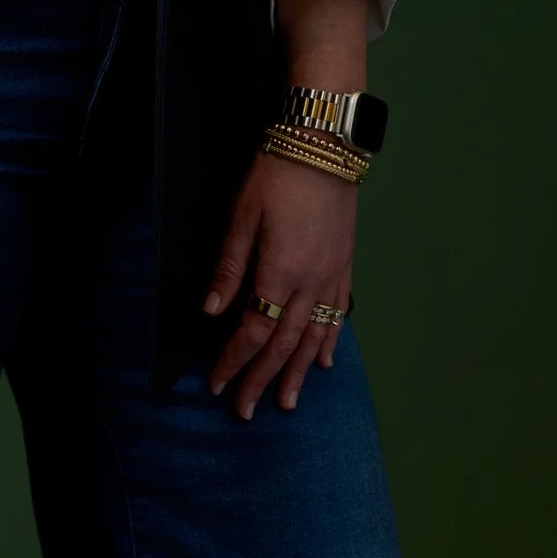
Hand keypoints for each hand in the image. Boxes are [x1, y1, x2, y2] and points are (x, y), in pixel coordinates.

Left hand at [201, 149, 356, 418]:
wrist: (323, 147)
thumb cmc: (275, 175)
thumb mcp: (242, 215)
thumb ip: (229, 266)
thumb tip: (212, 311)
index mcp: (280, 273)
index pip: (254, 331)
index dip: (234, 360)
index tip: (217, 384)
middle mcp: (309, 284)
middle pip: (283, 344)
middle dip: (261, 378)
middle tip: (245, 410)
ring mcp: (331, 277)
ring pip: (313, 337)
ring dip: (296, 373)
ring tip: (286, 403)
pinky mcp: (344, 266)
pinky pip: (338, 315)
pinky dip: (329, 342)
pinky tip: (324, 362)